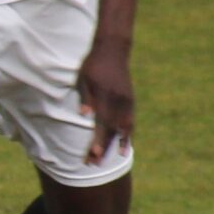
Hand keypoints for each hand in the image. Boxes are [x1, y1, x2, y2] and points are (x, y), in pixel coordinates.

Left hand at [76, 41, 134, 164]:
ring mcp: (126, 101)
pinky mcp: (130, 99)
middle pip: (112, 129)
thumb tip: (84, 116)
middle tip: (95, 163)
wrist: (113, 49)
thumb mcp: (84, 78)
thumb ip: (85, 97)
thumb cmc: (93, 64)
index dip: (98, 141)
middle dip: (104, 147)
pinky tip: (125, 145)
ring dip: (117, 143)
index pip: (101, 124)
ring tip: (114, 158)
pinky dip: (128, 133)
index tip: (93, 155)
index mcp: (105, 96)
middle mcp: (118, 101)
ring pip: (124, 127)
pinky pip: (130, 120)